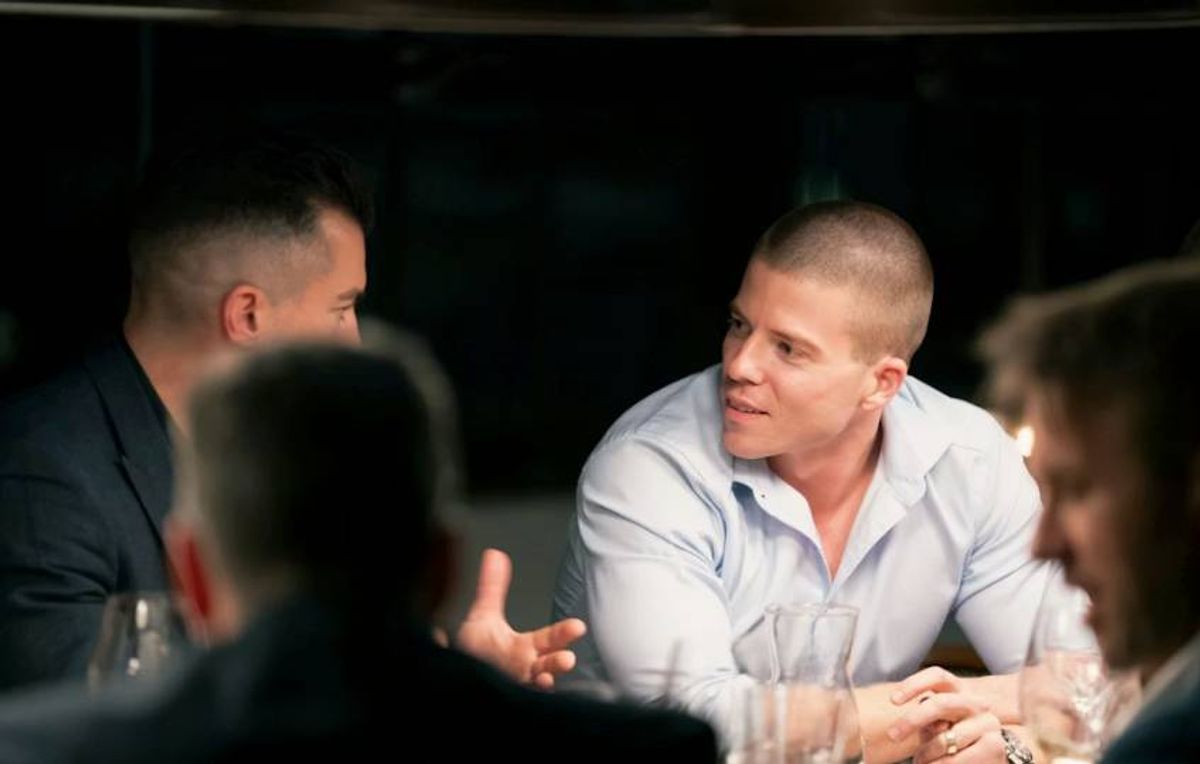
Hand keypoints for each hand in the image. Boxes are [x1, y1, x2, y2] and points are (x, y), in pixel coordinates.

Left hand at [455, 548, 587, 688]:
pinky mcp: (504, 695)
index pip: (549, 640)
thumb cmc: (477, 652)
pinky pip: (516, 698)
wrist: (459, 677)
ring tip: (545, 679)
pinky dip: (518, 695)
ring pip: (535, 686)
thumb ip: (492, 588)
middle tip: (568, 659)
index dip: (562, 633)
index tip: (578, 626)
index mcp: (525, 650)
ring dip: (543, 683)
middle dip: (557, 662)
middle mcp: (524, 670)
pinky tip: (526, 690)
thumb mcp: (484, 617)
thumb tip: (494, 555)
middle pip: (547, 666)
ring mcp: (515, 686)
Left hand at [888, 667, 1006, 761]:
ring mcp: (988, 723)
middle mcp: (975, 702)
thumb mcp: (938, 724)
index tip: (893, 700)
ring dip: (926, 754)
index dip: (914, 684)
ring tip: (920, 761)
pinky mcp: (994, 746)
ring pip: (944, 738)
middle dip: (912, 719)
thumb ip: (929, 719)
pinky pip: (956, 758)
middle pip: (940, 703)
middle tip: (892, 735)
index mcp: (958, 690)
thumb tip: (925, 726)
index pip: (937, 676)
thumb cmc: (954, 739)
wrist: (988, 757)